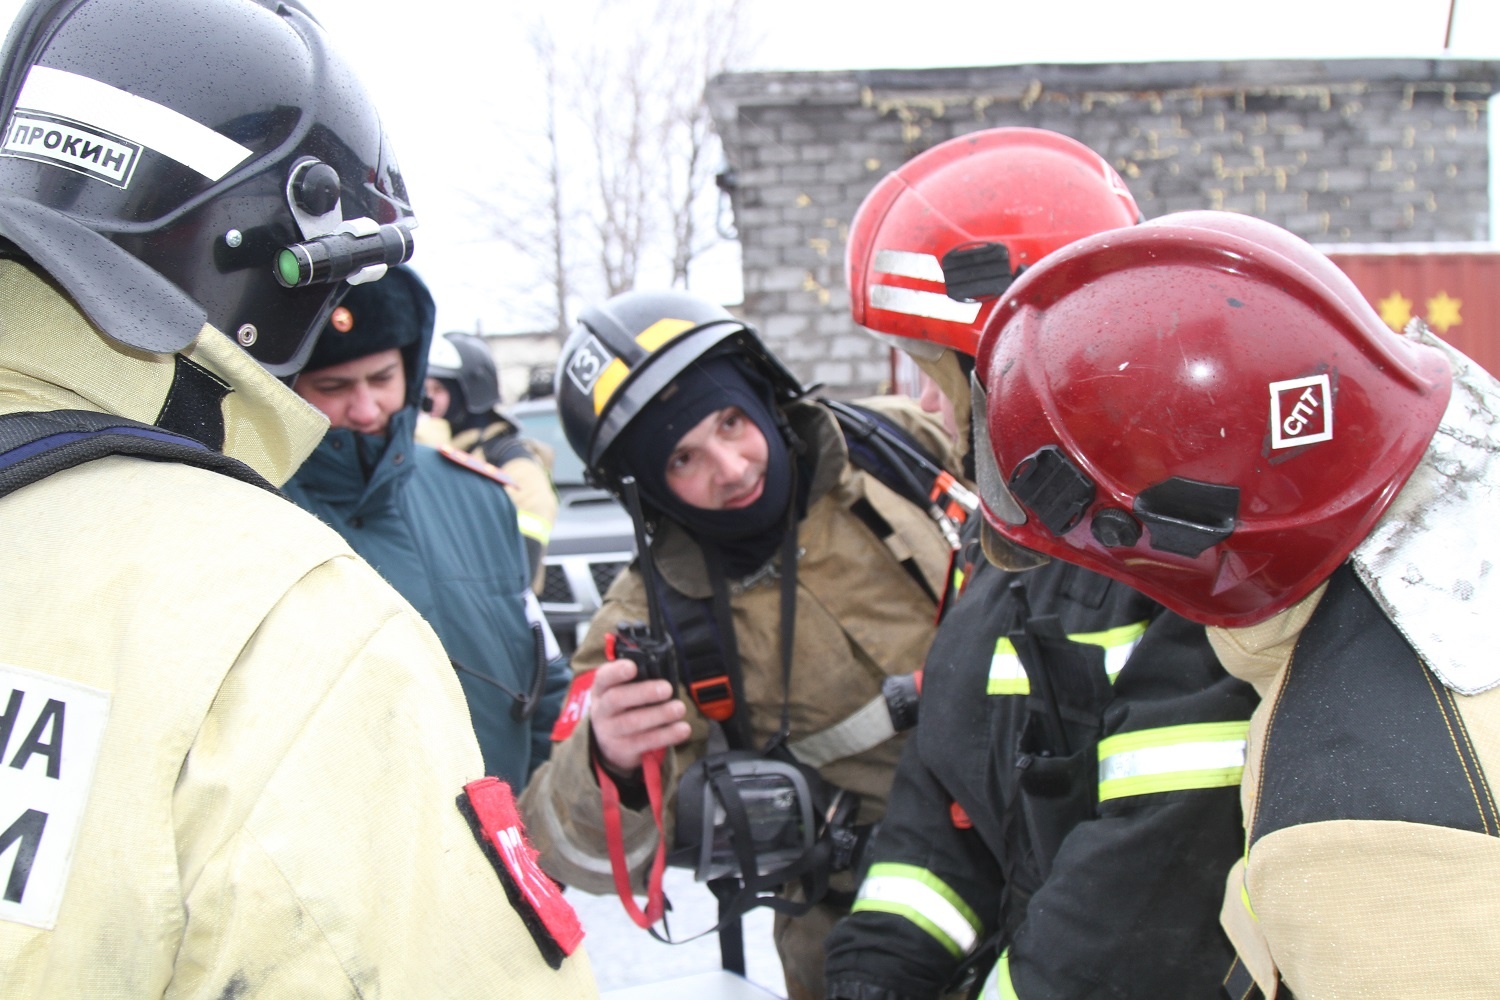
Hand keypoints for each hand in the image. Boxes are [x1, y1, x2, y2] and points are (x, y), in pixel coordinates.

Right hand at [589, 658, 690, 774]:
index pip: (604, 677)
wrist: (609, 743)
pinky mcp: (622, 750)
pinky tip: (682, 729)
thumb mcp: (623, 691)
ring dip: (659, 714)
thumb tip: (664, 670)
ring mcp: (610, 732)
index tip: (633, 667)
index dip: (616, 671)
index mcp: (602, 689)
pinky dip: (666, 735)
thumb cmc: (624, 707)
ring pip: (632, 723)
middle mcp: (602, 710)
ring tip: (679, 708)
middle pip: (617, 699)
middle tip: (667, 689)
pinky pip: (645, 742)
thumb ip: (639, 680)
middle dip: (643, 692)